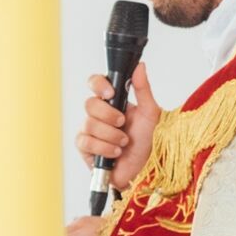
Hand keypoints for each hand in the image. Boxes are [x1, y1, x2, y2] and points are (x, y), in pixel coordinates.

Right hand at [74, 63, 160, 190]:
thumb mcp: (151, 113)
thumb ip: (143, 88)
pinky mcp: (85, 148)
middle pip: (89, 104)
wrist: (146, 170)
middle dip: (109, 116)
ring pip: (89, 124)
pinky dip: (103, 148)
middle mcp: (99, 114)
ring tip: (123, 143)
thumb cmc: (151, 143)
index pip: (95, 83)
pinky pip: (86, 141)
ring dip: (111, 135)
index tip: (110, 93)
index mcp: (114, 102)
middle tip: (123, 124)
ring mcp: (90, 131)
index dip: (98, 85)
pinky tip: (115, 153)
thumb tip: (140, 65)